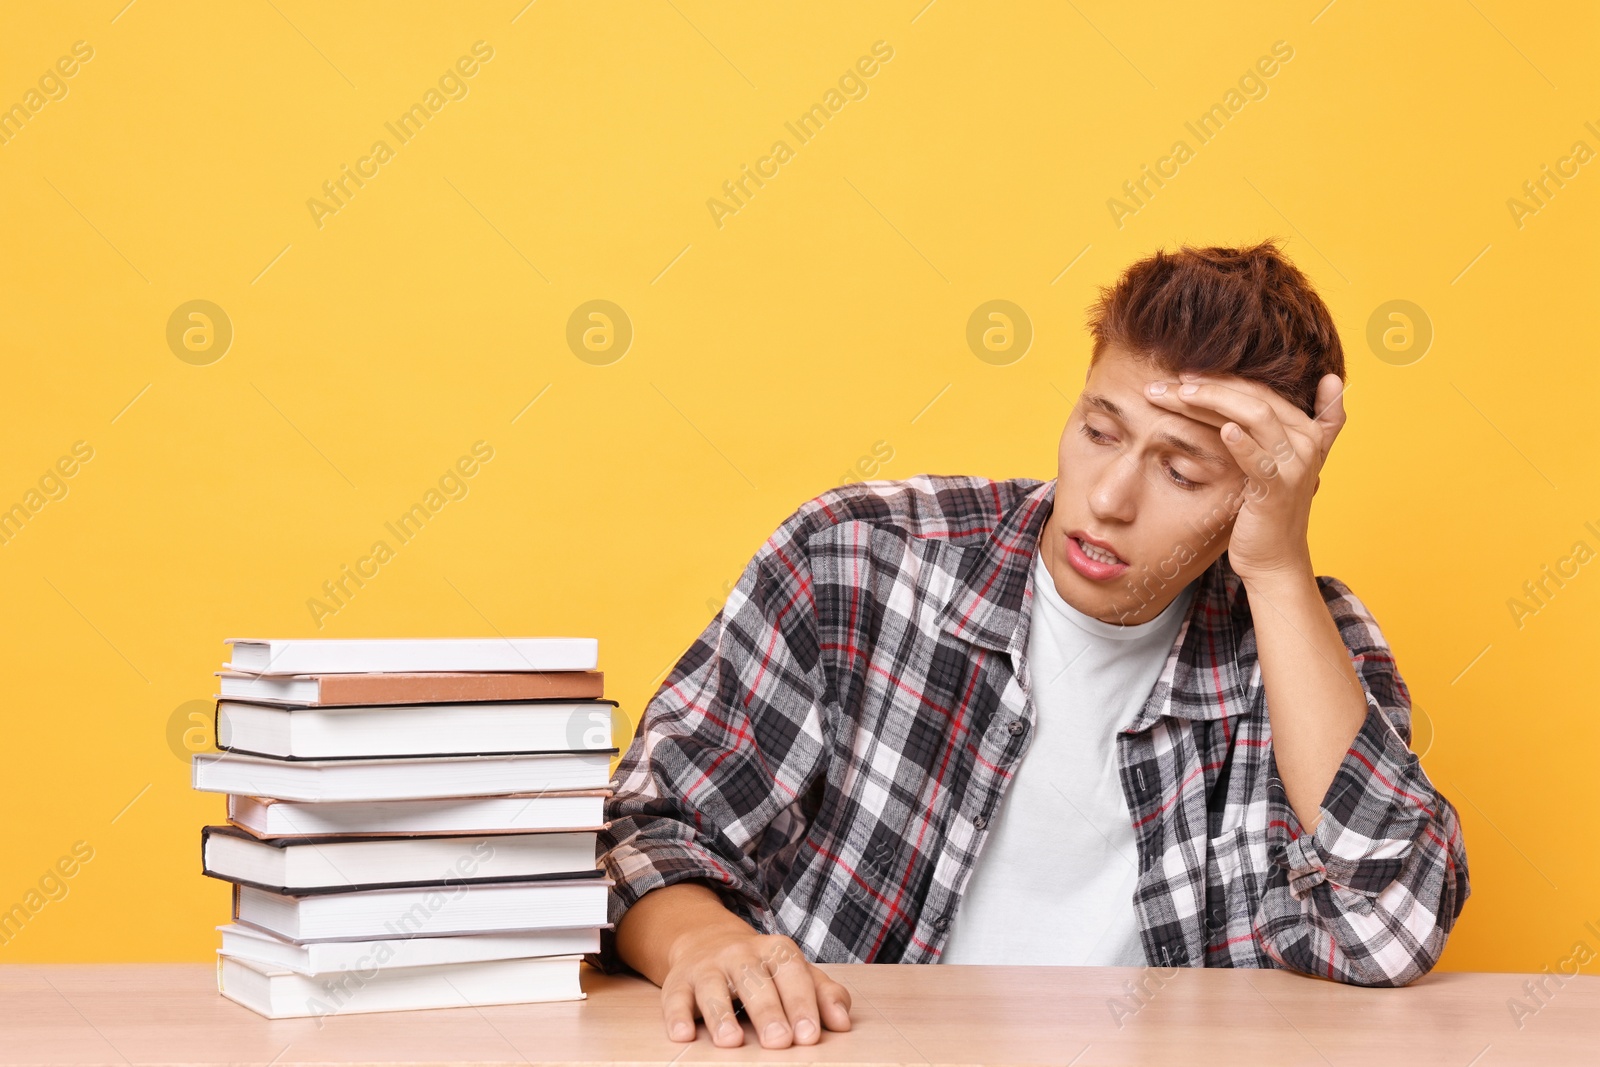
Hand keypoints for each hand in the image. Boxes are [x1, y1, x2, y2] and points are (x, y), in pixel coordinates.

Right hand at [660, 925, 852, 1047]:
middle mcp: (740, 954)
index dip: (801, 1003)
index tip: (810, 1034)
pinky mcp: (679, 982)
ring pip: (713, 987)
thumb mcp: (794, 973)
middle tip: (779, 1042)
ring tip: (732, 1041)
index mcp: (775, 950)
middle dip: (767, 1011)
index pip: (791, 972)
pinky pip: (675, 998)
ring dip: (721, 1014)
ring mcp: (707, 967)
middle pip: (754, 980)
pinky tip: (683, 1035)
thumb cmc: (762, 969)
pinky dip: (677, 1016)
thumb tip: (843, 1023)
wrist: (706, 941)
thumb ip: (822, 993)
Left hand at [1145, 371, 1345, 584]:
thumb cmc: (1265, 508)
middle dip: (1208, 386)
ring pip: (1256, 417)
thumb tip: (1319, 380)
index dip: (1222, 378)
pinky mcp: (1278, 492)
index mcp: (1306, 429)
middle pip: (1255, 397)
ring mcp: (1295, 466)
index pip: (1261, 390)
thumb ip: (1282, 426)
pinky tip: (1222, 430)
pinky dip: (1243, 443)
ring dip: (1213, 401)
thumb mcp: (1278, 462)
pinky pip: (1261, 461)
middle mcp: (1306, 442)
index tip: (1182, 375)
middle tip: (1166, 383)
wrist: (1273, 559)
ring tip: (1178, 394)